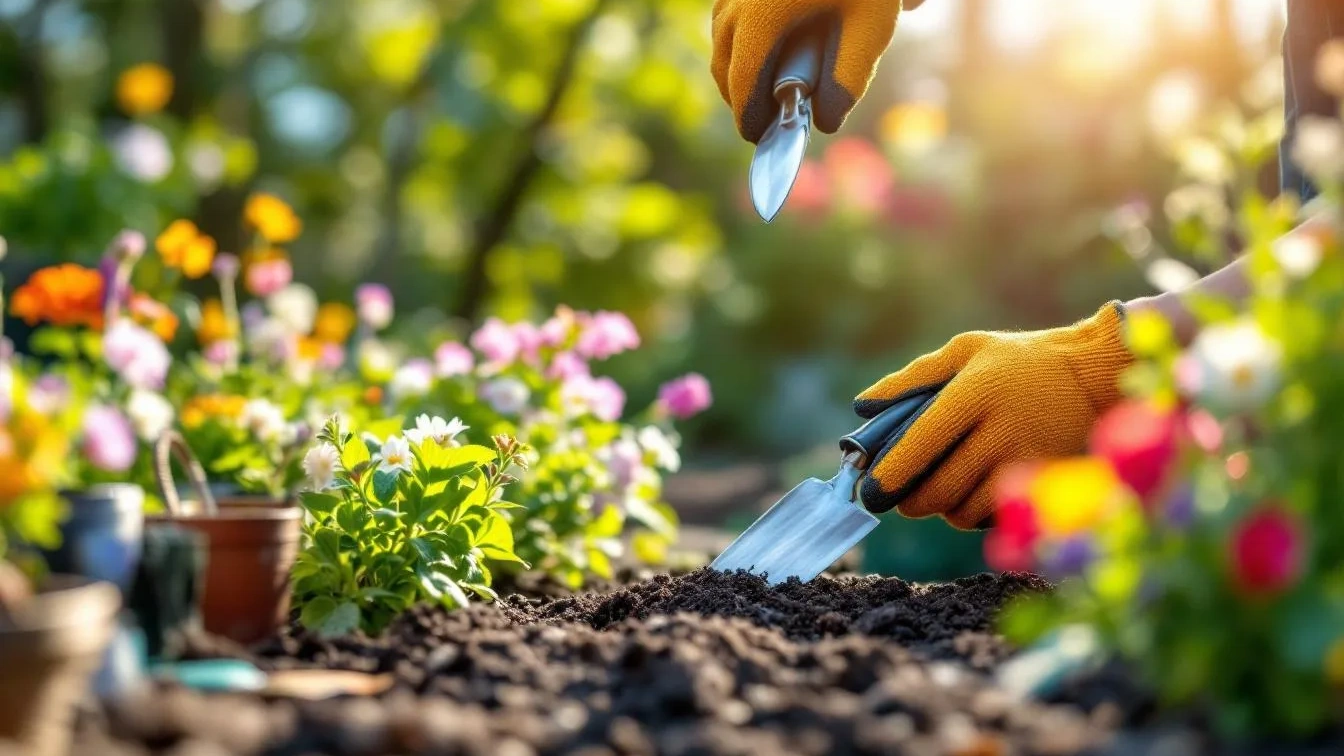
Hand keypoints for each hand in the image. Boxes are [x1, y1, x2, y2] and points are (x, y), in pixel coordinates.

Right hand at [711, 0, 915, 142]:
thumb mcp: (870, 23)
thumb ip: (849, 77)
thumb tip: (827, 122)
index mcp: (765, 13)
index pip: (742, 78)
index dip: (747, 113)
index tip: (756, 136)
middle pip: (724, 58)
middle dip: (737, 94)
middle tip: (758, 120)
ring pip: (721, 32)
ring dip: (735, 64)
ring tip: (759, 87)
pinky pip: (729, 9)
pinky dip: (738, 36)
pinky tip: (761, 45)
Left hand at [853, 303, 1132, 528]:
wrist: (1095, 374)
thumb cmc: (1017, 361)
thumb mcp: (965, 352)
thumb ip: (912, 378)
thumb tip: (862, 406)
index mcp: (976, 392)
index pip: (921, 444)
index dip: (889, 475)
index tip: (869, 491)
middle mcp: (1002, 429)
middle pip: (939, 489)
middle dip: (910, 501)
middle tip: (901, 497)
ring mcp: (1027, 460)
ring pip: (963, 511)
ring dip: (942, 508)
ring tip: (940, 488)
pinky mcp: (1045, 483)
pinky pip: (993, 517)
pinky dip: (973, 513)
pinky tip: (972, 491)